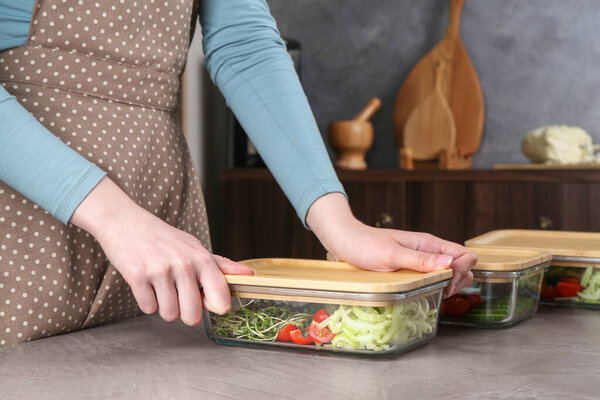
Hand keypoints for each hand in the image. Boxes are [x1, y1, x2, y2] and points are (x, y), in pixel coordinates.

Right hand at [71, 177, 254, 324]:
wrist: (125, 222)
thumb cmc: (164, 238)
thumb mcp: (195, 247)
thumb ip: (221, 265)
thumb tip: (251, 274)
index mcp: (201, 258)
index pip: (220, 296)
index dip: (217, 307)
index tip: (212, 304)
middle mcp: (183, 264)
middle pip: (192, 315)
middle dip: (185, 312)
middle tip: (178, 295)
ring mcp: (160, 270)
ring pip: (169, 314)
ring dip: (164, 306)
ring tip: (160, 286)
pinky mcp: (137, 276)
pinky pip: (148, 308)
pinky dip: (147, 301)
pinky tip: (146, 283)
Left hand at [306, 193, 476, 296]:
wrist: (345, 241)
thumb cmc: (365, 245)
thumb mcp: (392, 254)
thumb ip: (421, 259)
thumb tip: (450, 262)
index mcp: (428, 243)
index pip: (465, 255)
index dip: (463, 271)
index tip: (446, 283)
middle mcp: (429, 251)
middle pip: (463, 264)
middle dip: (460, 280)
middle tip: (443, 291)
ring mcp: (422, 259)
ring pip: (451, 271)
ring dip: (451, 283)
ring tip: (436, 292)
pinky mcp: (413, 267)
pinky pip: (435, 276)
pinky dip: (438, 285)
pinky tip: (427, 291)